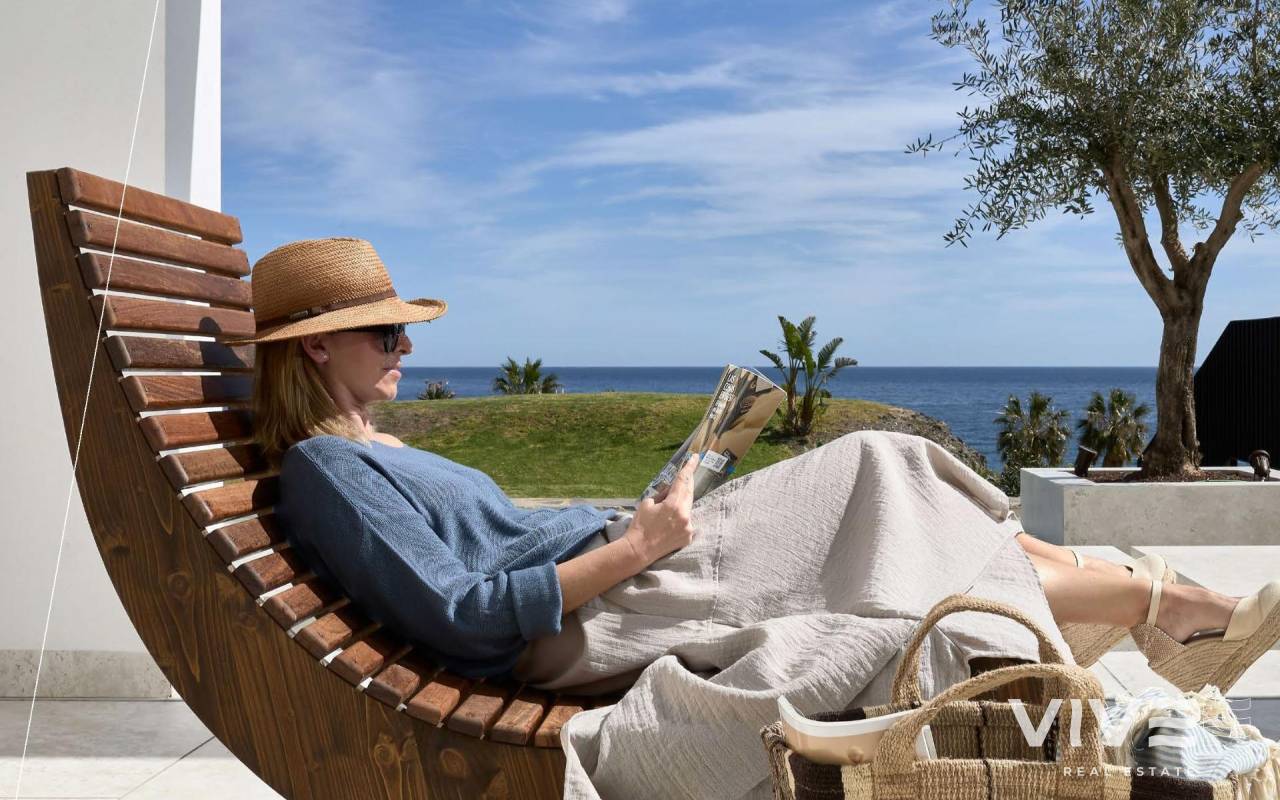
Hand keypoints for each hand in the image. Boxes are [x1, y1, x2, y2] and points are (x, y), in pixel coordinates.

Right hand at [624, 452, 699, 566]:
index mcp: (673, 504)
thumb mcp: (647, 503)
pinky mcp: (688, 537)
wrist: (639, 550)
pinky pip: (687, 521)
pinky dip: (681, 517)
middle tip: (688, 473)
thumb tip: (669, 490)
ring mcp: (688, 527)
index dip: (689, 467)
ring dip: (682, 502)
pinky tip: (669, 521)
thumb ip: (661, 495)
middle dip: (688, 483)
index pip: (683, 481)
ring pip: (688, 508)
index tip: (695, 457)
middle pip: (689, 493)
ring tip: (668, 506)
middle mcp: (685, 515)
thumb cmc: (640, 525)